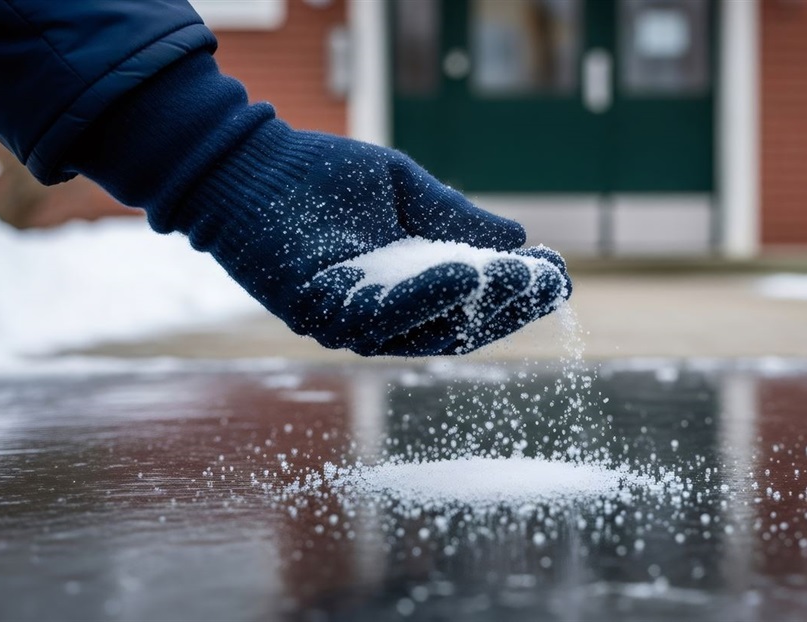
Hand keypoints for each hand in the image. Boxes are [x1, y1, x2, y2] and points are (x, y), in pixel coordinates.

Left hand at [179, 120, 571, 355]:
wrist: (249, 163)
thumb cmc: (323, 176)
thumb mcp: (405, 192)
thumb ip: (454, 219)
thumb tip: (517, 241)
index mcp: (409, 286)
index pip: (472, 303)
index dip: (516, 295)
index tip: (556, 274)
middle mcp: (385, 314)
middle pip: (458, 326)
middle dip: (506, 305)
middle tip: (546, 280)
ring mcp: (351, 319)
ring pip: (423, 329)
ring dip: (473, 303)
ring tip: (513, 276)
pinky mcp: (317, 312)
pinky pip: (378, 318)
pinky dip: (422, 297)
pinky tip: (460, 271)